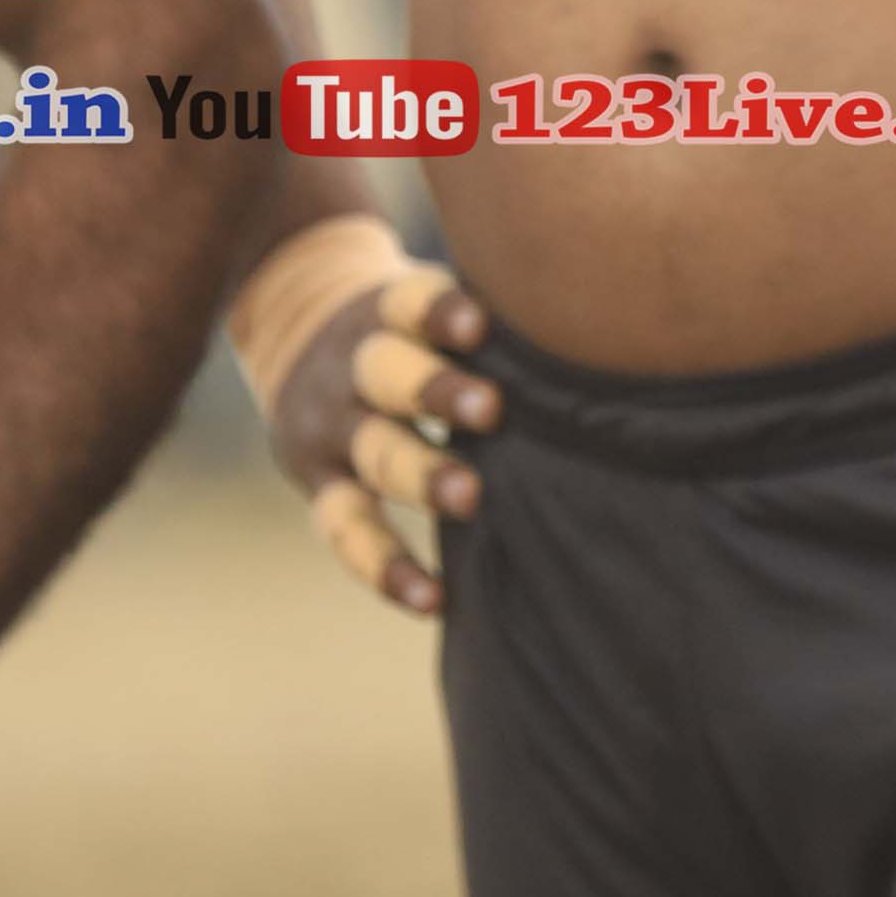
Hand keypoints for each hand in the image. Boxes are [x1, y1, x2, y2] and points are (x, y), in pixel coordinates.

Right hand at [263, 259, 490, 615]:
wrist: (293, 322)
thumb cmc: (412, 321)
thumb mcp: (425, 296)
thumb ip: (489, 312)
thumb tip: (602, 319)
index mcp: (387, 314)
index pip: (408, 304)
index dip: (439, 312)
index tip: (479, 324)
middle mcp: (354, 368)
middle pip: (386, 376)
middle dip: (436, 392)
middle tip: (490, 410)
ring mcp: (332, 427)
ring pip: (371, 452)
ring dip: (420, 476)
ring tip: (469, 498)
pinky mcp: (320, 482)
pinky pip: (347, 529)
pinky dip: (386, 568)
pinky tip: (431, 600)